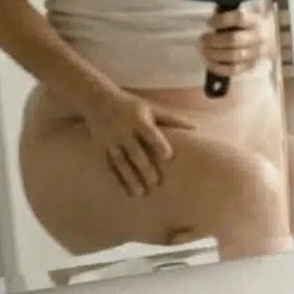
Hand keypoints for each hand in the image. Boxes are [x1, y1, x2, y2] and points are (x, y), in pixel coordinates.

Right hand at [79, 93, 197, 197]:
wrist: (96, 100)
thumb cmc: (131, 106)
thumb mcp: (151, 108)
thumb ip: (173, 119)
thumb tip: (198, 127)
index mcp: (137, 120)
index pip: (149, 132)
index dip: (158, 143)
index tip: (168, 156)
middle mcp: (122, 131)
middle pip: (134, 151)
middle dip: (144, 167)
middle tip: (156, 183)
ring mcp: (109, 141)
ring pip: (120, 162)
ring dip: (129, 178)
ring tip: (141, 193)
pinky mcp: (100, 149)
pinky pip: (107, 167)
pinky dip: (115, 181)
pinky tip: (125, 193)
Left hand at [200, 7, 273, 77]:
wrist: (269, 39)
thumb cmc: (247, 26)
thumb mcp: (241, 17)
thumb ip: (227, 19)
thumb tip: (211, 25)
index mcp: (256, 21)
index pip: (239, 18)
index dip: (221, 20)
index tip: (209, 23)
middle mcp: (259, 38)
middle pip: (234, 39)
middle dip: (213, 40)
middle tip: (203, 39)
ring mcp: (256, 54)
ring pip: (233, 56)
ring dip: (214, 54)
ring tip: (203, 50)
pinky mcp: (251, 66)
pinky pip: (233, 69)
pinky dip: (218, 67)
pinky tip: (209, 62)